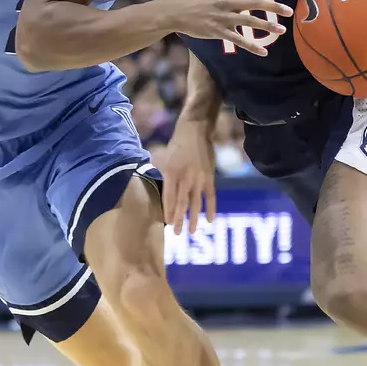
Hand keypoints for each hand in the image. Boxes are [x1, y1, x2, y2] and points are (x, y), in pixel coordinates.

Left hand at [155, 118, 217, 234]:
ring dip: (193, 219)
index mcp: (171, 174)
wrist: (194, 131)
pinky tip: (210, 220)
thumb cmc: (176, 146)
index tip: (168, 223)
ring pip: (195, 204)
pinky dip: (211, 209)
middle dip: (179, 220)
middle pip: (182, 204)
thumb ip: (161, 175)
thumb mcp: (162, 158)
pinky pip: (211, 197)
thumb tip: (155, 188)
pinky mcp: (209, 178)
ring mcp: (198, 179)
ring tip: (191, 231)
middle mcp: (185, 179)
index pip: (169, 199)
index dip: (169, 212)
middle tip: (177, 234)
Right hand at [168, 0, 291, 56]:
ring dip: (267, 25)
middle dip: (274, 7)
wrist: (177, 11)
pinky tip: (264, 52)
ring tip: (282, 30)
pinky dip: (252, 46)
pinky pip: (238, 40)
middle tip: (290, 11)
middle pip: (255, 2)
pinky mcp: (218, 31)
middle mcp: (227, 1)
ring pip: (249, 21)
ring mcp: (223, 17)